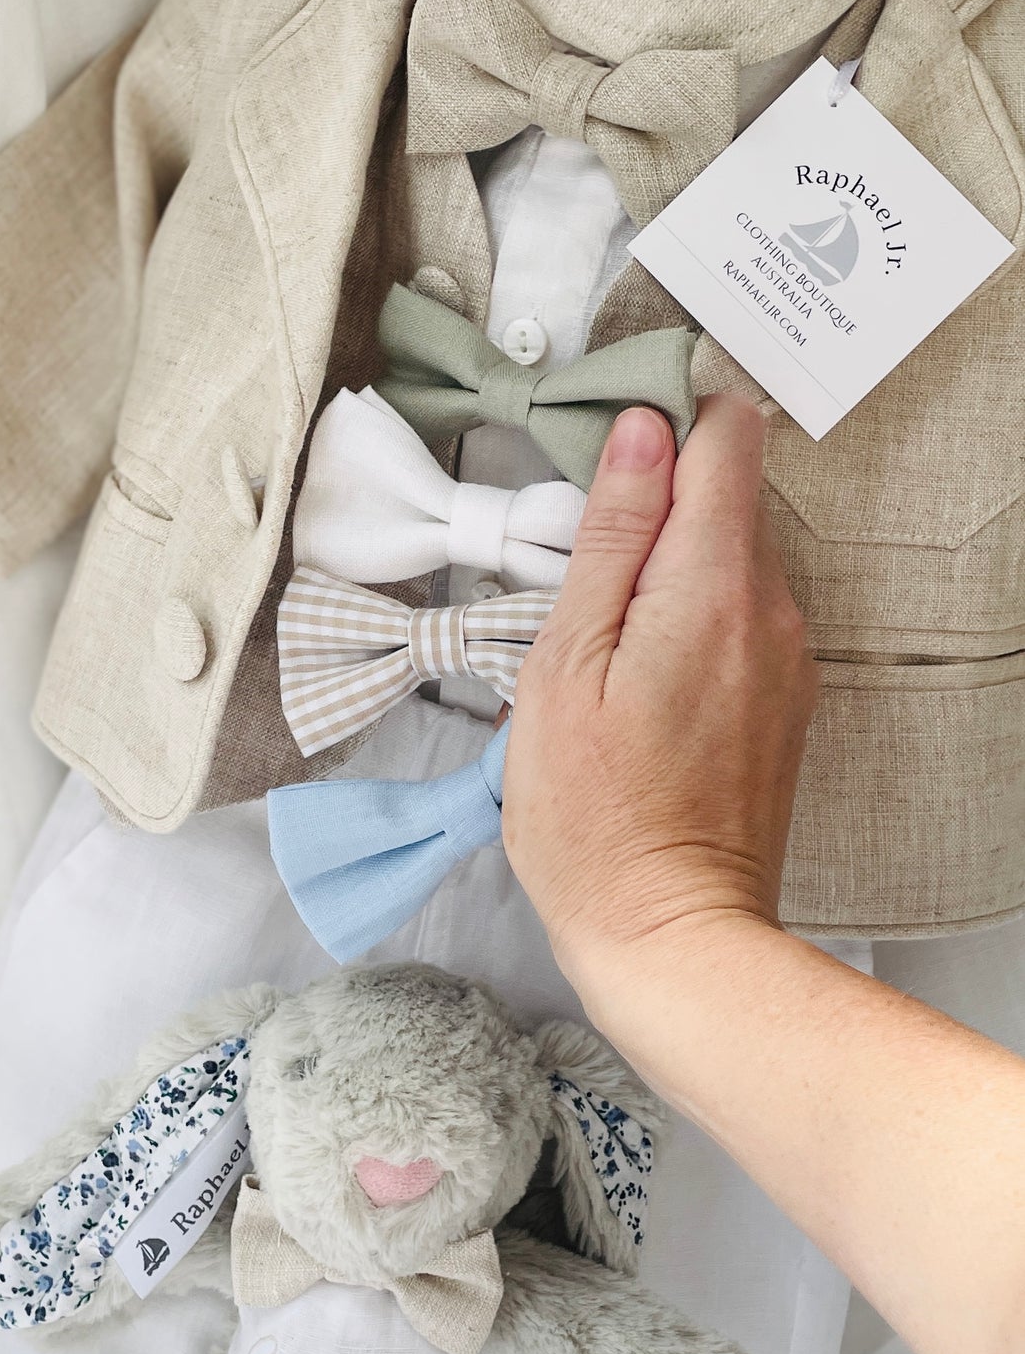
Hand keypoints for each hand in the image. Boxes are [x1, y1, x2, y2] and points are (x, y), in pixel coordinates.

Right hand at [502, 394, 816, 1029]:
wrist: (670, 935)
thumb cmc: (596, 817)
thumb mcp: (566, 662)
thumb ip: (609, 537)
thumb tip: (640, 434)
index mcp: (714, 587)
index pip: (727, 437)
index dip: (668, 418)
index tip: (609, 442)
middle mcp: (772, 612)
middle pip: (725, 497)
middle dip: (653, 503)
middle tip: (576, 565)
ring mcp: (786, 658)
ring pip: (728, 558)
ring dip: (664, 566)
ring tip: (596, 636)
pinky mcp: (781, 700)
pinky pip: (737, 616)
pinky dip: (685, 617)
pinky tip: (631, 675)